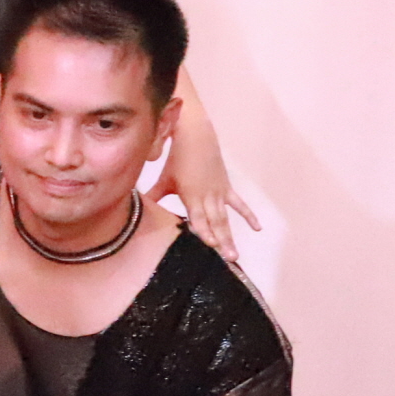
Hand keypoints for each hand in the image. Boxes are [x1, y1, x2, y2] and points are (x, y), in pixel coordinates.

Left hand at [150, 135, 257, 265]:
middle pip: (216, 222)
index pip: (199, 218)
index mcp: (191, 195)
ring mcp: (219, 192)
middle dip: (222, 241)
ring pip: (225, 218)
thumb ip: (155, 195)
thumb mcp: (164, 179)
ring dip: (231, 235)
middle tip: (230, 258)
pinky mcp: (226, 187)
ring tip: (235, 255)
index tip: (212, 245)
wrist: (196, 137)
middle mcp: (207, 196)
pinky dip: (248, 215)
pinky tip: (258, 227)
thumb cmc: (177, 159)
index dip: (205, 231)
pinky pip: (238, 204)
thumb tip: (137, 207)